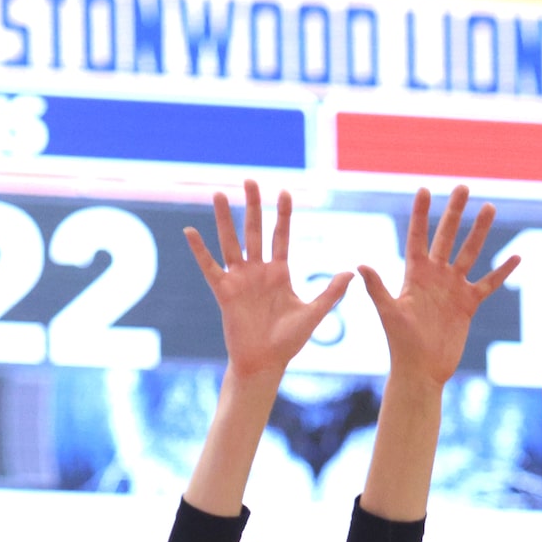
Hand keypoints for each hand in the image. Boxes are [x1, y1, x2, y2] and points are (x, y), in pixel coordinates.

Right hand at [183, 181, 350, 380]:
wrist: (265, 362)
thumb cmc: (289, 341)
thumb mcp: (313, 313)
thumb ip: (330, 292)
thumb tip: (351, 272)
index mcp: (280, 272)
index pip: (282, 236)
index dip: (283, 214)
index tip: (284, 191)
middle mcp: (258, 270)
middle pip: (255, 231)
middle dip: (253, 206)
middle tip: (250, 180)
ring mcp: (239, 279)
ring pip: (231, 242)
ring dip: (225, 219)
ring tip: (219, 194)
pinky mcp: (224, 291)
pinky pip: (209, 266)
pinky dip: (199, 250)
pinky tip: (190, 231)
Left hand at [359, 184, 518, 385]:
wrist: (421, 369)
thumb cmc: (400, 343)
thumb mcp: (389, 313)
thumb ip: (377, 288)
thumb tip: (360, 265)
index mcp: (414, 274)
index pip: (418, 236)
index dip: (420, 213)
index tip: (425, 189)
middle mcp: (435, 276)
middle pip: (447, 236)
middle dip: (455, 212)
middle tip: (463, 187)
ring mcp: (453, 288)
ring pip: (470, 253)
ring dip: (480, 231)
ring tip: (490, 208)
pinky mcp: (468, 304)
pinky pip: (488, 283)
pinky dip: (502, 271)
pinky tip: (516, 256)